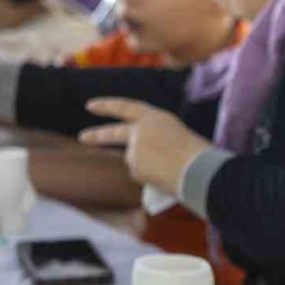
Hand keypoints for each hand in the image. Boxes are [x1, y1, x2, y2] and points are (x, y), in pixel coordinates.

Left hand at [78, 98, 209, 194]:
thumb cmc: (199, 155)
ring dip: (148, 168)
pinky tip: (167, 178)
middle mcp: (140, 130)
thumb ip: (157, 140)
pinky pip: (141, 176)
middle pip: (114, 132)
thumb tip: (147, 158)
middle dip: (97, 135)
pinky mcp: (134, 167)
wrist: (201, 170)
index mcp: (155, 117)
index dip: (107, 106)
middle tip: (84, 137)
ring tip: (172, 171)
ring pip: (135, 161)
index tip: (90, 106)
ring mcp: (135, 149)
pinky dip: (151, 179)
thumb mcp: (177, 136)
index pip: (125, 107)